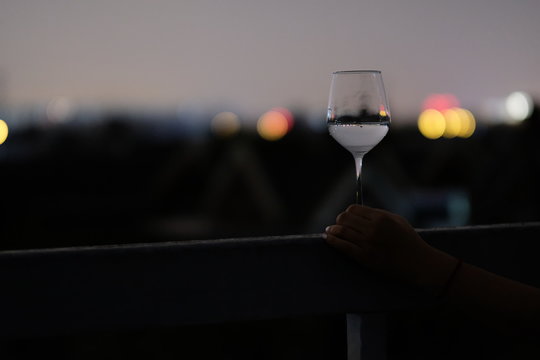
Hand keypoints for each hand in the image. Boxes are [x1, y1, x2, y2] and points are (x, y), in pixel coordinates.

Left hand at [324, 205, 456, 292]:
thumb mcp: (397, 220)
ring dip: (332, 230)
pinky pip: (343, 247)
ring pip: (341, 231)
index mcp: (381, 218)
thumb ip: (378, 213)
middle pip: (344, 219)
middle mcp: (372, 229)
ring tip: (329, 231)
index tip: (346, 217)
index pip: (353, 209)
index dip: (347, 212)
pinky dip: (332, 241)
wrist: (418, 263)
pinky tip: (327, 239)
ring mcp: (368, 244)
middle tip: (337, 224)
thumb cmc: (409, 240)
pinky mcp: (364, 258)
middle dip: (339, 221)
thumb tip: (359, 211)